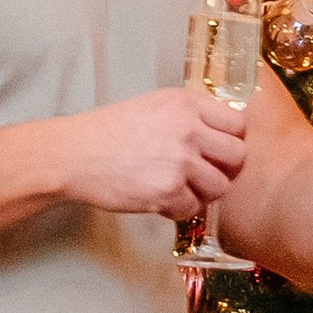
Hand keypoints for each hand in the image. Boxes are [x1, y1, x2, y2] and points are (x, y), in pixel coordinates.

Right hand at [57, 87, 247, 223]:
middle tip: (204, 174)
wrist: (74, 154)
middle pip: (238, 156)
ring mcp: (180, 161)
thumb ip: (190, 116)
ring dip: (203, 192)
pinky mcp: (168, 190)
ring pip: (220, 187)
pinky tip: (161, 198)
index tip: (218, 151)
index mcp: (186, 104)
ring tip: (180, 188)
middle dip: (224, 169)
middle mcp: (188, 129)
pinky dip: (179, 209)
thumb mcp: (154, 106)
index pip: (238, 124)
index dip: (231, 141)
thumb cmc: (110, 131)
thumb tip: (225, 136)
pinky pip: (193, 208)